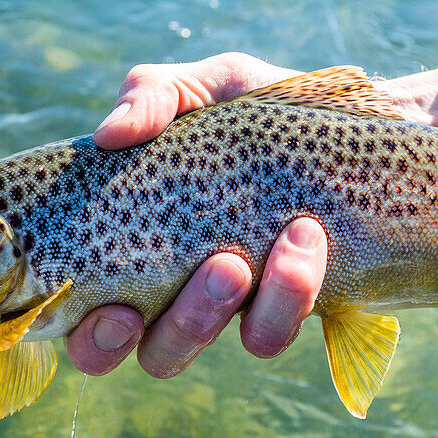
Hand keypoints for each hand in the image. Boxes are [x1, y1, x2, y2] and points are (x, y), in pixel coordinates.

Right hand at [66, 53, 328, 377]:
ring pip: (187, 351)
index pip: (79, 307)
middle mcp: (171, 285)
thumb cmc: (263, 107)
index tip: (107, 305)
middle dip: (142, 335)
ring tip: (236, 260)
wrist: (359, 120)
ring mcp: (227, 306)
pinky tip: (303, 240)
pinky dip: (282, 294)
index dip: (77, 328)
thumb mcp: (207, 86)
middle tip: (164, 290)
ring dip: (206, 315)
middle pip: (135, 350)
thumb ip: (152, 95)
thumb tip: (109, 134)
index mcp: (134, 239)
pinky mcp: (284, 312)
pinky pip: (265, 336)